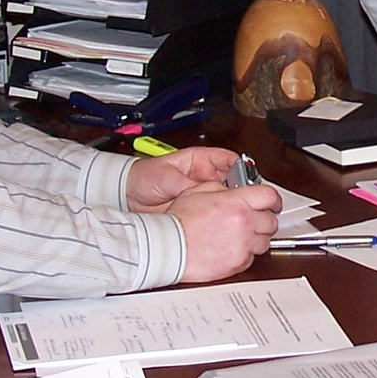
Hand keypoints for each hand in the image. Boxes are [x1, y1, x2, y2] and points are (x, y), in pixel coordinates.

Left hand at [125, 146, 239, 212]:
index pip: (228, 160)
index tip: (249, 175)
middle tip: (244, 197)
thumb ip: (186, 184)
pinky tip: (220, 218)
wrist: (127, 195)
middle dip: (239, 188)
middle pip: (231, 180)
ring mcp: (201, 192)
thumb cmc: (144, 178)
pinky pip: (212, 211)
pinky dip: (218, 215)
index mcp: (200, 160)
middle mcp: (204, 176)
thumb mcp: (167, 177)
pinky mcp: (197, 208)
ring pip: (224, 196)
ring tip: (233, 209)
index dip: (242, 166)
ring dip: (229, 202)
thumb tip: (205, 191)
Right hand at [169, 182, 281, 281]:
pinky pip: (251, 258)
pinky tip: (231, 249)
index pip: (269, 196)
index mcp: (237, 202)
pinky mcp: (238, 263)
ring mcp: (243, 244)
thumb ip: (220, 188)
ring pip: (264, 242)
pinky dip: (245, 254)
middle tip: (254, 221)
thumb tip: (232, 191)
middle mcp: (244, 222)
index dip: (273, 200)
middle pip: (271, 221)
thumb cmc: (178, 222)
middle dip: (264, 220)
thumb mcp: (197, 191)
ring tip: (239, 237)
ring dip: (256, 239)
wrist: (168, 248)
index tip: (273, 203)